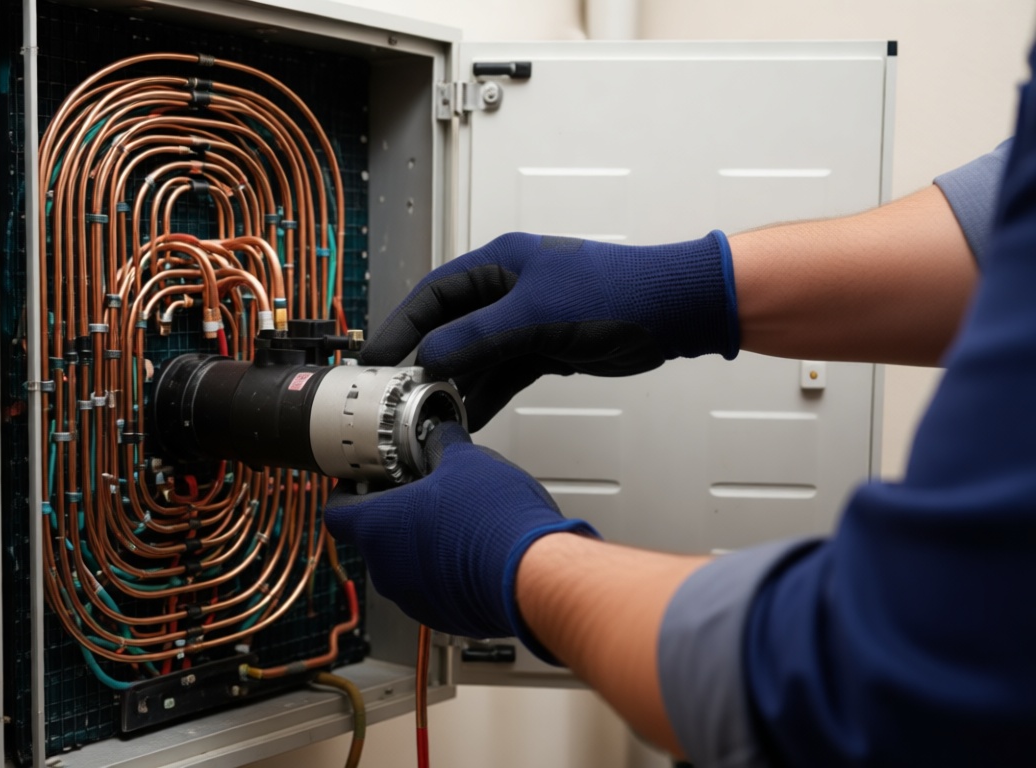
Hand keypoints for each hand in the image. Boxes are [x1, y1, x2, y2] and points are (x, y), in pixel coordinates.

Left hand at [324, 422, 596, 658]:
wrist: (533, 574)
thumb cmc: (492, 521)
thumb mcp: (465, 461)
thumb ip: (442, 446)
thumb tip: (440, 437)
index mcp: (377, 527)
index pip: (336, 512)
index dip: (346, 493)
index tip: (363, 481)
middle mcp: (385, 569)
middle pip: (375, 538)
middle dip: (397, 515)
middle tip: (425, 494)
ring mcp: (412, 598)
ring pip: (406, 565)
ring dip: (423, 544)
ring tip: (458, 522)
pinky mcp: (442, 616)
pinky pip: (433, 588)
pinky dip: (446, 571)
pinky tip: (475, 550)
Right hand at [360, 232, 739, 428]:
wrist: (674, 310)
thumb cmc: (616, 292)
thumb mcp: (535, 315)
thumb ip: (478, 338)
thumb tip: (430, 359)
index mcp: (498, 263)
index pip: (432, 295)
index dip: (400, 327)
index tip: (375, 358)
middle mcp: (507, 289)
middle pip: (450, 327)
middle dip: (425, 361)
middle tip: (397, 393)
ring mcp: (526, 319)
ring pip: (475, 355)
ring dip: (456, 384)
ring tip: (431, 414)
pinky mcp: (545, 346)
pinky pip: (502, 373)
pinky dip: (486, 394)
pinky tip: (468, 418)